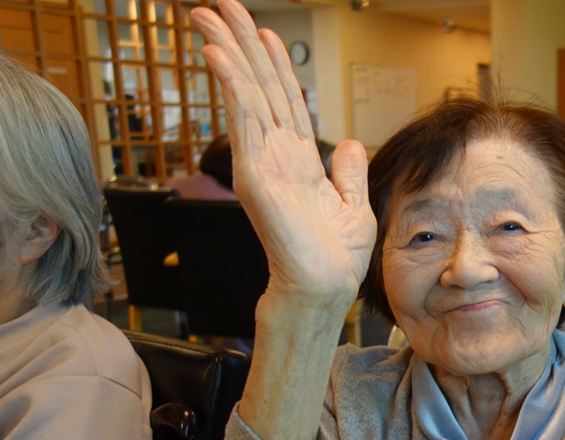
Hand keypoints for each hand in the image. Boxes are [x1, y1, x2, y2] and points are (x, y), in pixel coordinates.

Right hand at [190, 0, 374, 305]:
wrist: (325, 287)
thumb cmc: (335, 258)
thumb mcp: (354, 206)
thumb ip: (347, 172)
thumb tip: (350, 144)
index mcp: (299, 160)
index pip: (284, 101)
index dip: (274, 64)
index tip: (264, 31)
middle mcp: (275, 155)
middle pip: (258, 87)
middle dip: (241, 44)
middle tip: (220, 4)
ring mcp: (261, 162)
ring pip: (244, 94)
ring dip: (228, 52)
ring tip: (209, 14)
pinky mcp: (254, 174)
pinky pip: (242, 121)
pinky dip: (230, 86)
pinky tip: (219, 56)